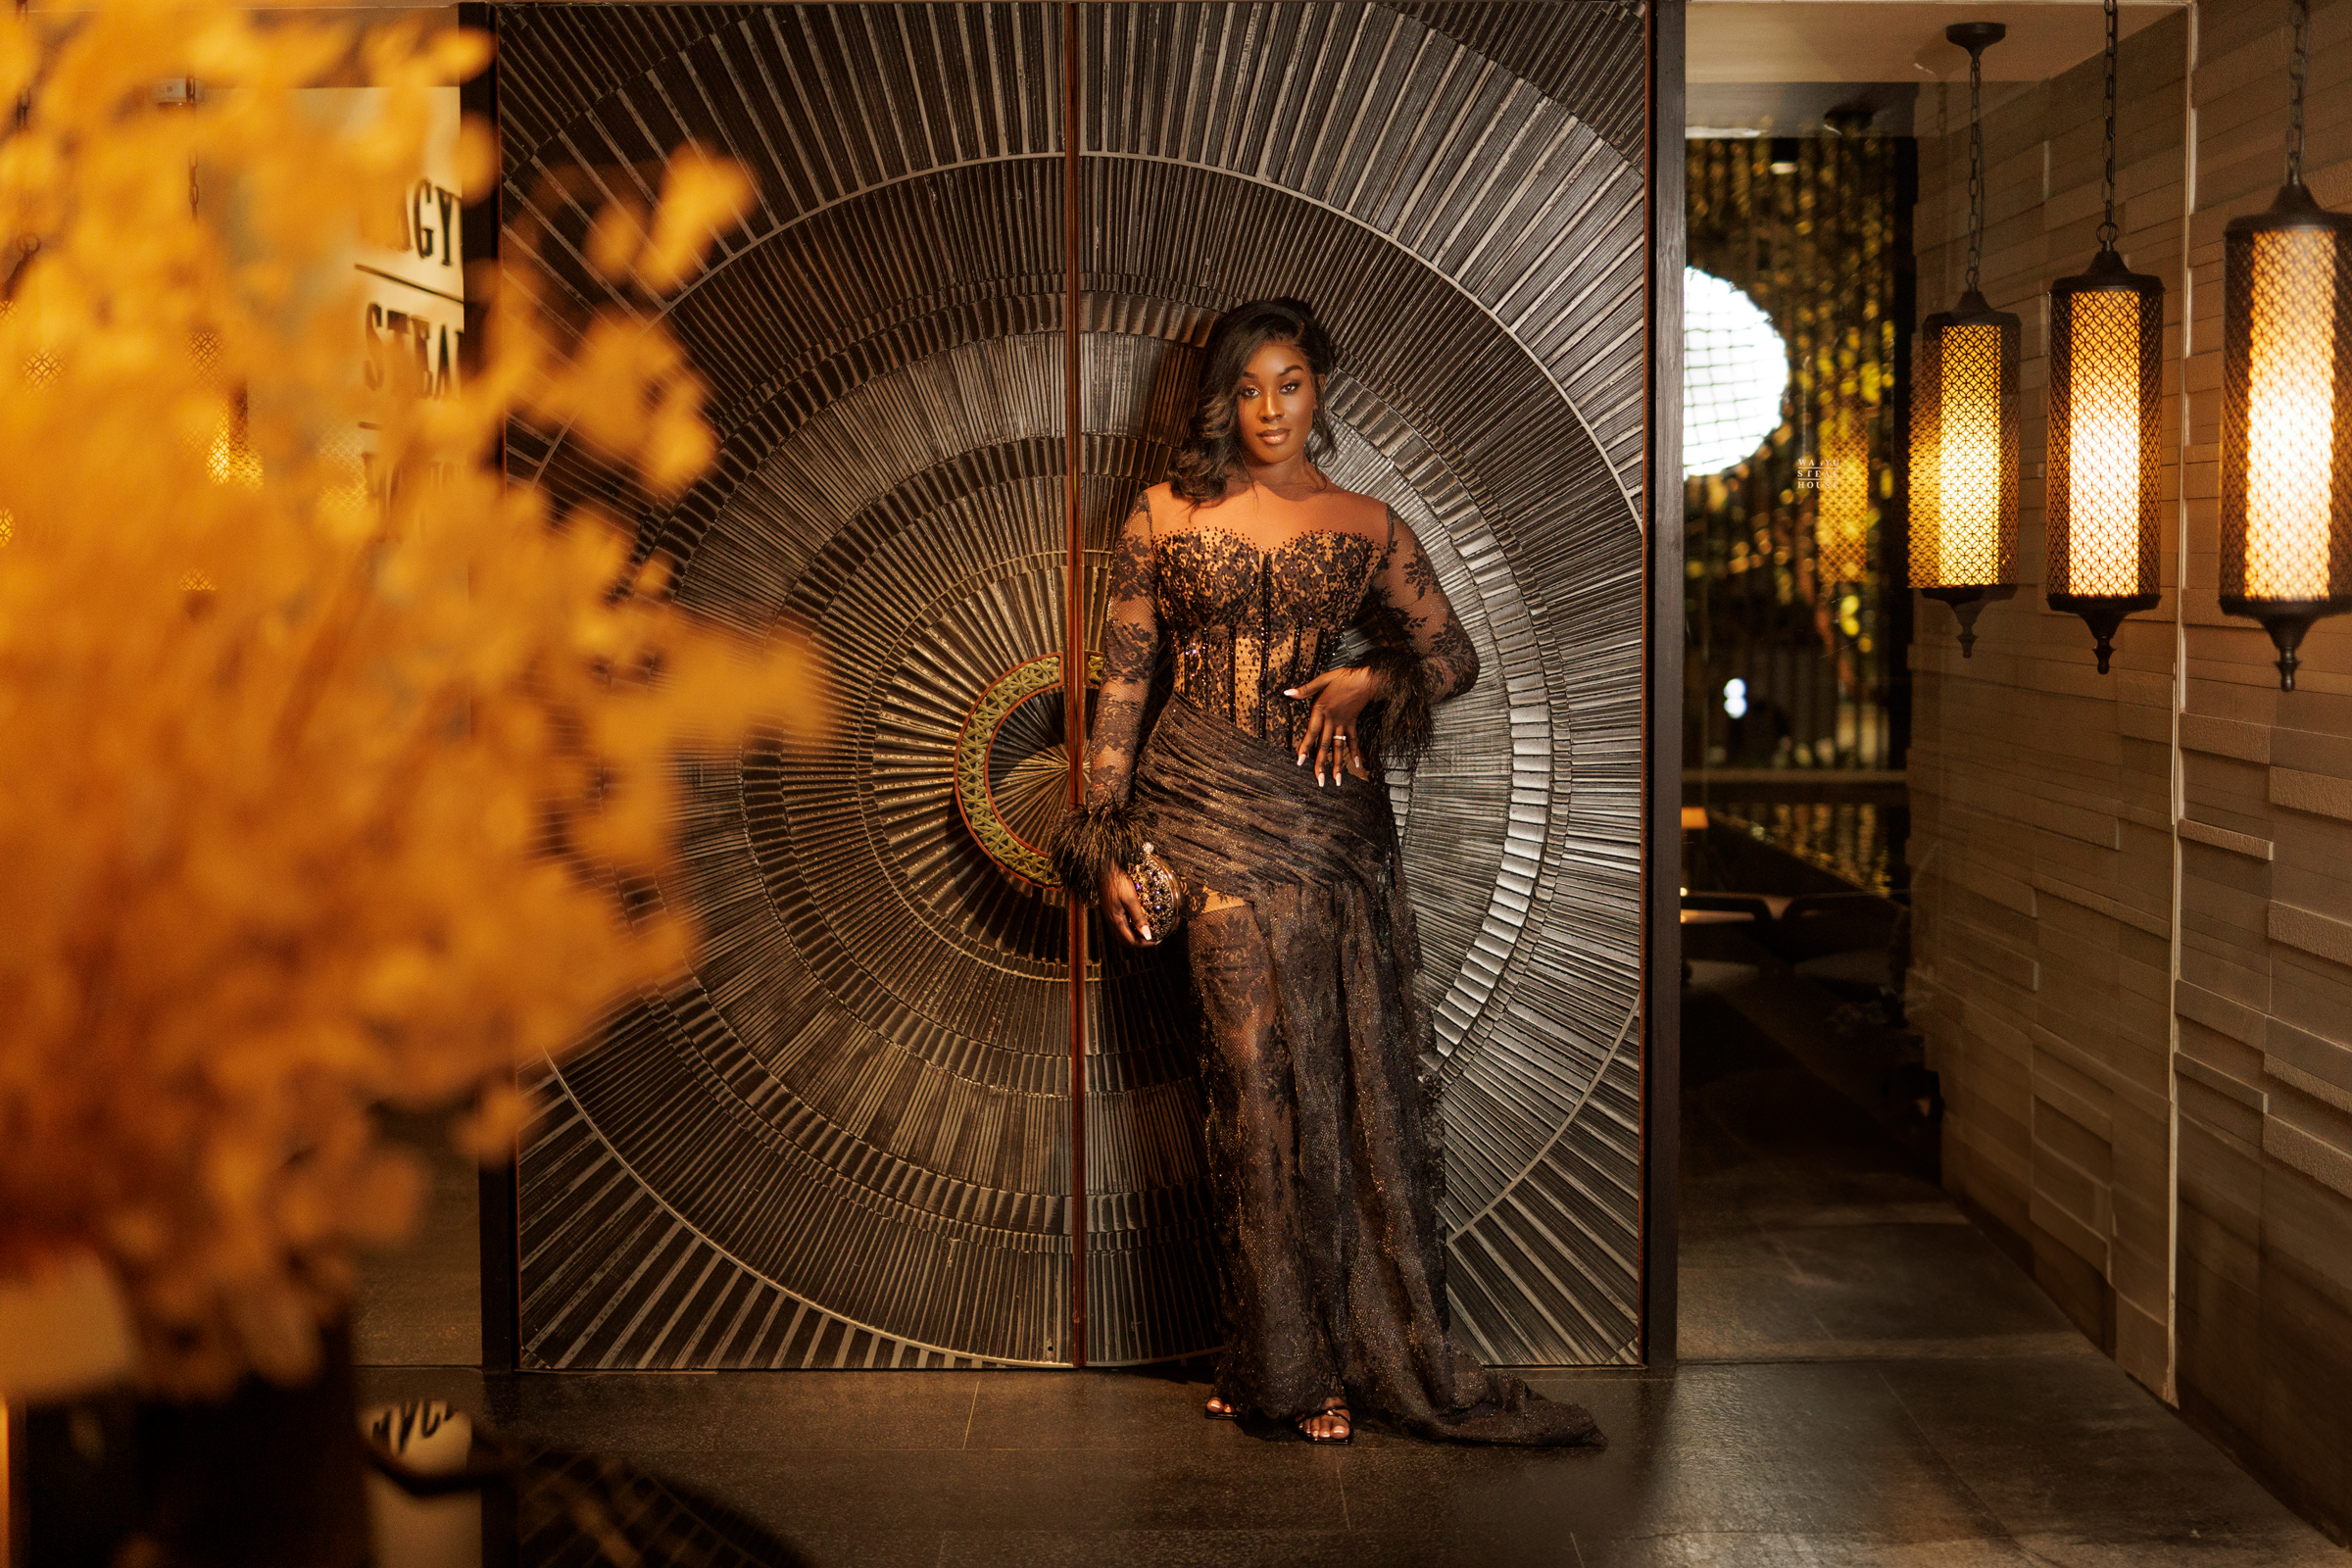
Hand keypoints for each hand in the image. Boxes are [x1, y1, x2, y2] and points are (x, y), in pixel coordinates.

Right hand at [1098, 863, 1157, 945]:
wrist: (1105, 869)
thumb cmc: (1118, 882)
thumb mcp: (1131, 899)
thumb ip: (1138, 918)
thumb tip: (1147, 935)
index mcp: (1116, 921)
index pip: (1130, 941)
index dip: (1144, 944)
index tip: (1155, 940)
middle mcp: (1112, 921)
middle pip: (1125, 941)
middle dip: (1139, 942)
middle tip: (1152, 938)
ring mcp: (1110, 916)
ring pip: (1122, 934)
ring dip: (1135, 936)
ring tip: (1147, 931)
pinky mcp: (1111, 910)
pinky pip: (1121, 926)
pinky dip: (1130, 929)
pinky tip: (1138, 921)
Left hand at [1284, 667, 1378, 786]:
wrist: (1367, 679)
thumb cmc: (1343, 677)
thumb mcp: (1322, 680)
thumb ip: (1305, 689)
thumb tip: (1287, 692)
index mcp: (1322, 710)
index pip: (1312, 732)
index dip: (1305, 747)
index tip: (1300, 762)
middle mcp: (1332, 720)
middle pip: (1325, 745)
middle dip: (1321, 764)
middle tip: (1319, 781)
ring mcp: (1343, 723)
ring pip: (1339, 747)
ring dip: (1338, 764)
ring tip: (1337, 781)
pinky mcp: (1352, 723)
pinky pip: (1353, 740)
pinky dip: (1355, 751)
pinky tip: (1357, 764)